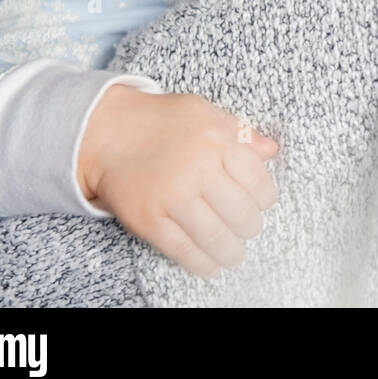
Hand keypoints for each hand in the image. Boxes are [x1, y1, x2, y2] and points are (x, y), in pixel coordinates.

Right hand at [77, 85, 278, 277]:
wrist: (106, 132)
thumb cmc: (161, 121)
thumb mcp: (205, 112)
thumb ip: (240, 131)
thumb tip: (271, 150)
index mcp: (217, 141)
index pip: (258, 182)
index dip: (265, 198)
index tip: (261, 204)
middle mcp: (197, 169)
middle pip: (242, 214)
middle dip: (250, 227)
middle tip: (248, 229)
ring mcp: (172, 196)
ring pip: (216, 237)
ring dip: (232, 252)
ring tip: (234, 253)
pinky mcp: (149, 220)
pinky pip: (184, 250)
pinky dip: (202, 264)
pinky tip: (211, 265)